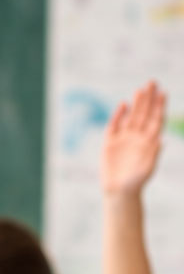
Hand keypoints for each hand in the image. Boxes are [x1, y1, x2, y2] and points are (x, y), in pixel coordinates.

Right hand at [102, 81, 165, 195]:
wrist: (119, 191)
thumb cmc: (136, 182)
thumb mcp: (147, 168)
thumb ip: (153, 155)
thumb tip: (160, 141)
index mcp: (149, 141)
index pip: (156, 119)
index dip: (159, 106)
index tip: (163, 93)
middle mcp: (138, 137)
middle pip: (144, 114)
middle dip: (148, 99)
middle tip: (152, 82)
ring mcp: (124, 139)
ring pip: (131, 117)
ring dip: (136, 104)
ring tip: (140, 90)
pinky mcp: (110, 144)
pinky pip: (114, 126)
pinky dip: (118, 116)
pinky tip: (123, 105)